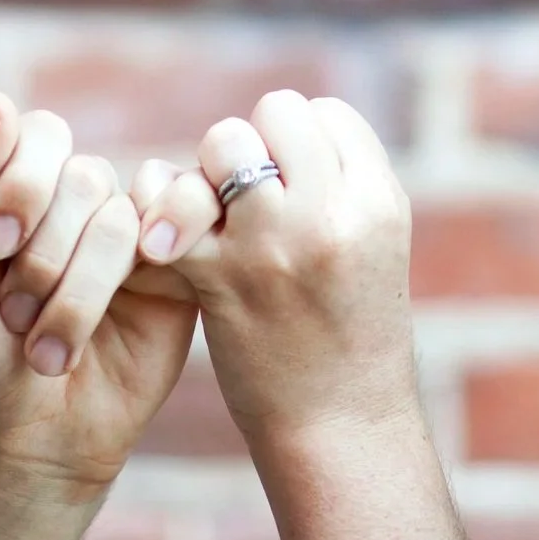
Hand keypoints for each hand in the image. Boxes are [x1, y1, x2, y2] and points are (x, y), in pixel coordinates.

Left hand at [0, 90, 198, 494]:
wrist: (34, 439)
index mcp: (31, 191)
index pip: (42, 135)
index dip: (22, 182)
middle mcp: (87, 206)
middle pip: (84, 178)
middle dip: (44, 254)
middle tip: (18, 315)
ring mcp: (137, 237)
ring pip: (120, 219)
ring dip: (76, 293)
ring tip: (50, 348)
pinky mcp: (181, 275)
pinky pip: (180, 234)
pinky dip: (147, 267)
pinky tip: (125, 309)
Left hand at [136, 89, 419, 447]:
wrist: (340, 426)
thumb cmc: (350, 331)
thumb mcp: (375, 243)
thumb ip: (339, 181)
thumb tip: (273, 124)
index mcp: (379, 201)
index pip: (325, 113)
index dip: (298, 142)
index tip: (290, 186)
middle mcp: (333, 214)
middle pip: (274, 113)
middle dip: (250, 147)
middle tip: (246, 200)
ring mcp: (276, 244)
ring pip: (224, 143)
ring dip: (207, 172)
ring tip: (211, 219)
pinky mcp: (220, 278)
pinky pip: (170, 206)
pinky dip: (159, 219)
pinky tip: (167, 248)